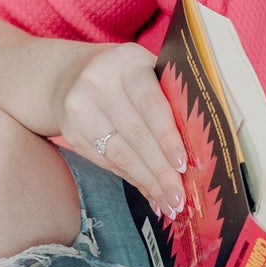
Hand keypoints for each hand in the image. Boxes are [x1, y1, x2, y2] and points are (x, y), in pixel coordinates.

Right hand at [54, 42, 188, 220]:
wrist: (67, 75)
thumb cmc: (122, 76)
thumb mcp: (144, 70)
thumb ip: (168, 96)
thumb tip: (199, 146)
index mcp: (127, 62)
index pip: (151, 106)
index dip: (168, 139)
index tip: (183, 166)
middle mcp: (98, 82)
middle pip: (137, 136)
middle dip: (162, 172)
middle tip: (181, 199)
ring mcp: (80, 109)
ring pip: (121, 155)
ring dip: (148, 183)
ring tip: (169, 204)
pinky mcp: (71, 132)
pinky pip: (107, 162)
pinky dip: (131, 180)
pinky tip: (149, 193)